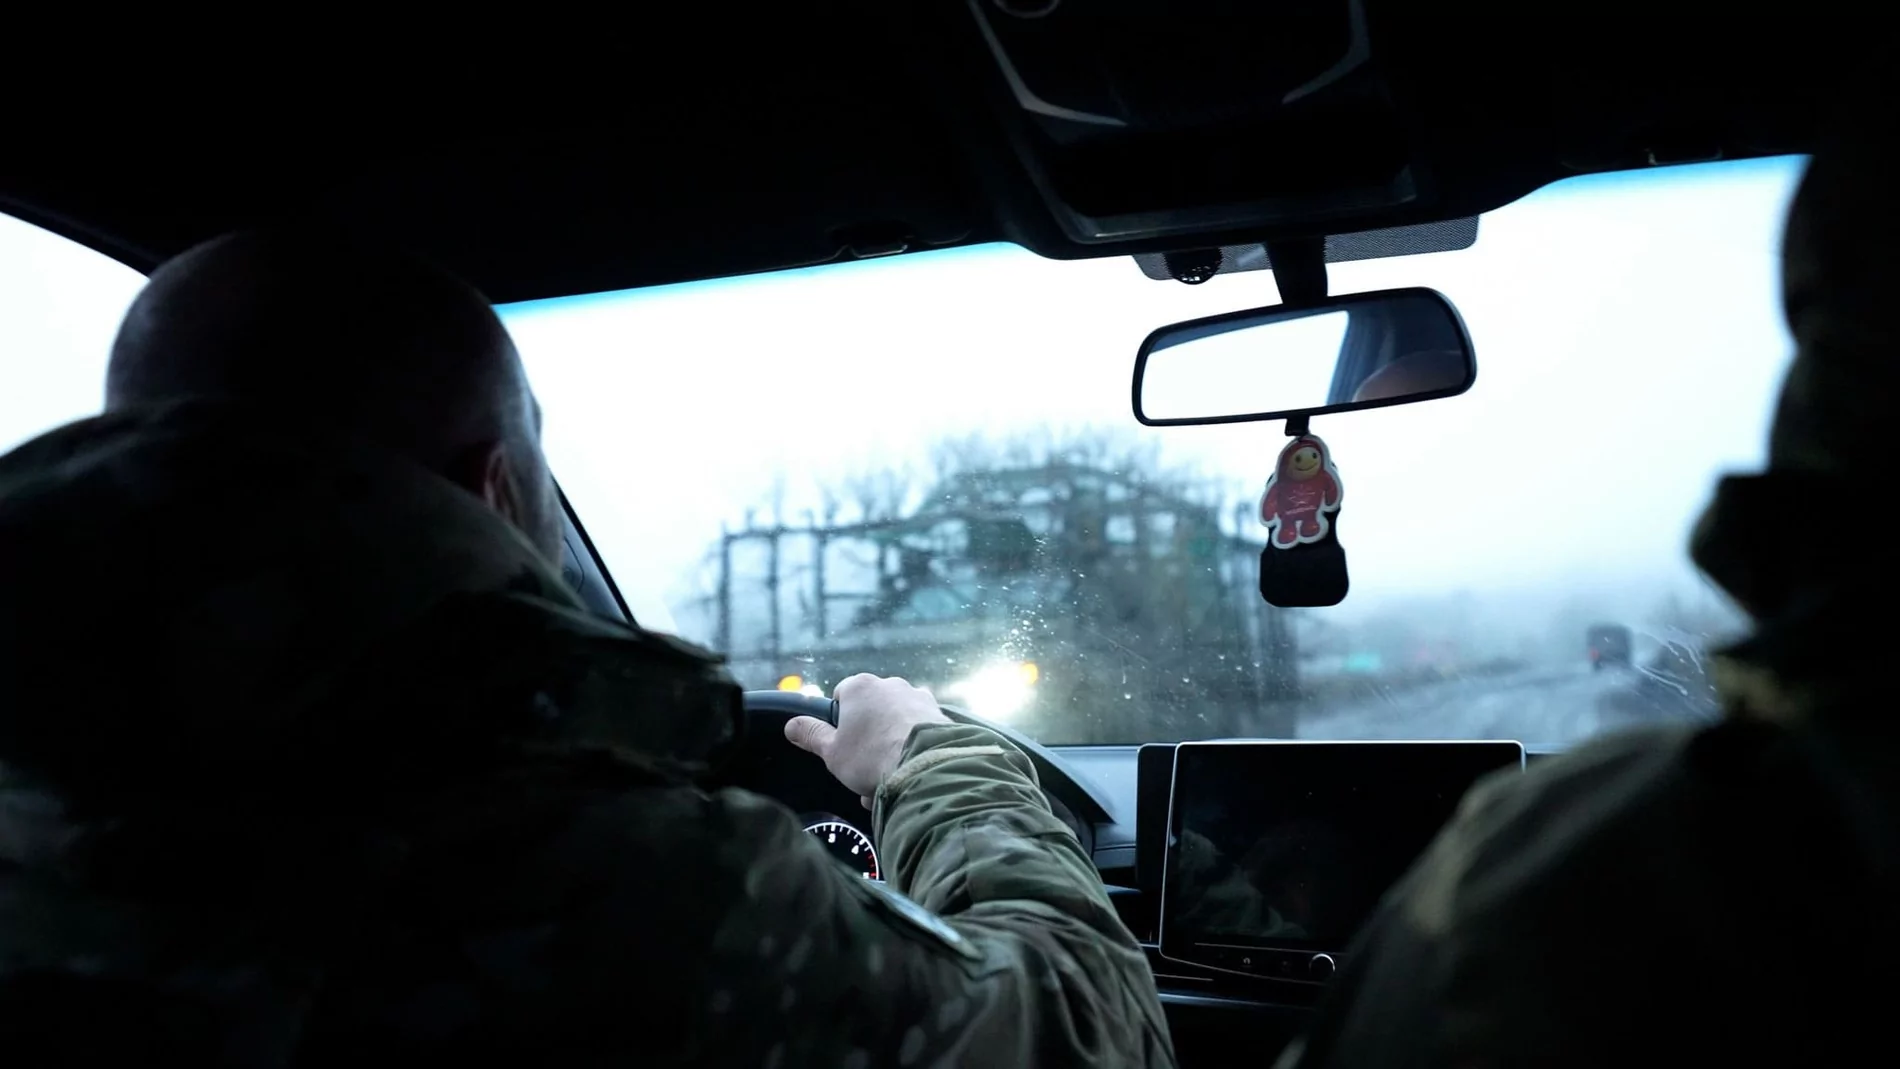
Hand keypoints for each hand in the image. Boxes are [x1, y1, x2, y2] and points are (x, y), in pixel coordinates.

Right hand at [785, 673, 949, 805]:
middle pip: (871, 712)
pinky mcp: (941, 714)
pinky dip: (913, 749)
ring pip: (895, 724)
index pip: (841, 695)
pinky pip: (918, 731)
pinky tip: (910, 773)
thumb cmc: (871, 757)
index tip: (842, 745)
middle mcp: (892, 684)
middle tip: (865, 770)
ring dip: (889, 749)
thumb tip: (791, 725)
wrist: (927, 767)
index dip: (838, 723)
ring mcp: (919, 697)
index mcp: (861, 687)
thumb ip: (811, 734)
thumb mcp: (831, 751)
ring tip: (888, 780)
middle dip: (867, 740)